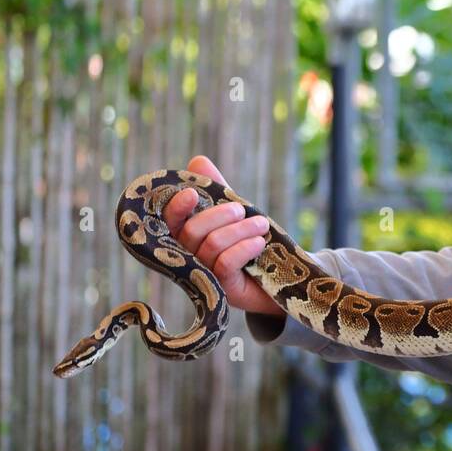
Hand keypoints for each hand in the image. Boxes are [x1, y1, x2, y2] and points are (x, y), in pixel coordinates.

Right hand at [161, 155, 283, 317]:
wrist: (281, 274)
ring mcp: (203, 276)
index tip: (191, 193)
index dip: (176, 207)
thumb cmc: (250, 240)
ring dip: (241, 229)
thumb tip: (197, 161)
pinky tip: (260, 242)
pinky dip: (245, 247)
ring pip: (212, 244)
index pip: (170, 221)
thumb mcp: (234, 211)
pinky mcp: (221, 289)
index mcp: (186, 236)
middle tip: (242, 209)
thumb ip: (216, 189)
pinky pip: (226, 262)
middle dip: (219, 214)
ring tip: (262, 224)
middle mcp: (188, 258)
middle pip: (192, 231)